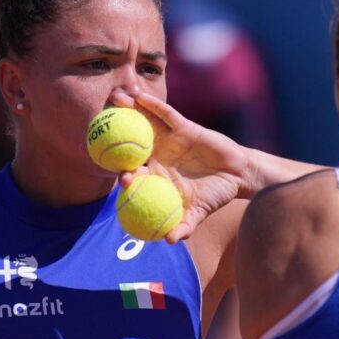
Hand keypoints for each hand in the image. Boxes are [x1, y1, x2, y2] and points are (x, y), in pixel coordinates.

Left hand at [111, 90, 248, 242]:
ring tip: (115, 99)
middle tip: (101, 129)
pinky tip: (140, 96)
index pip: (134, 173)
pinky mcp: (182, 126)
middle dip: (115, 136)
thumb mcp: (199, 213)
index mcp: (156, 177)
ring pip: (145, 124)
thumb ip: (184, 226)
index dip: (124, 173)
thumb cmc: (215, 196)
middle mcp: (157, 156)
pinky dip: (153, 105)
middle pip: (131, 144)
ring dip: (130, 111)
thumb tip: (171, 242)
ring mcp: (168, 139)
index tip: (122, 178)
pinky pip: (165, 114)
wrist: (236, 175)